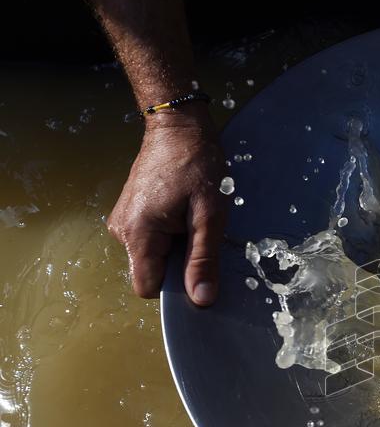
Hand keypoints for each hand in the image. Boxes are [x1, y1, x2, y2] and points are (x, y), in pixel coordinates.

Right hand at [107, 106, 228, 304]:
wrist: (178, 127)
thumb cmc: (197, 165)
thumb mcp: (209, 216)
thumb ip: (203, 260)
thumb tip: (202, 299)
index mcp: (138, 234)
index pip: (148, 287)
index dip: (176, 288)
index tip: (199, 272)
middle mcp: (122, 231)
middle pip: (152, 273)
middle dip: (180, 264)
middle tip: (200, 234)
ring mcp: (124, 221)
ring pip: (154, 257)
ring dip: (178, 247)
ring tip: (193, 219)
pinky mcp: (131, 214)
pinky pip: (152, 241)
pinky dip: (172, 236)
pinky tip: (184, 213)